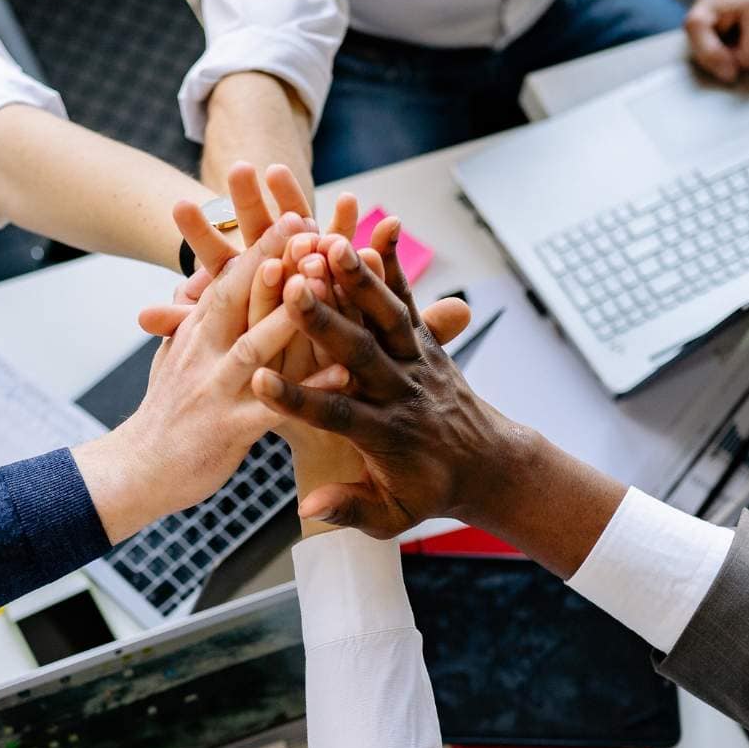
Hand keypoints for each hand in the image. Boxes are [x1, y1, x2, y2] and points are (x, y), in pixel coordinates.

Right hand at [72, 214, 343, 541]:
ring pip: (256, 344)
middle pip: (239, 297)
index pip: (228, 279)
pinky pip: (274, 407)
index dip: (262, 245)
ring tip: (324, 280)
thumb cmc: (166, 414)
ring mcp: (215, 390)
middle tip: (310, 224)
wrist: (136, 471)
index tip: (296, 212)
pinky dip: (308, 389)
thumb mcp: (173, 355)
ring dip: (290, 311)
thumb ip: (190, 318)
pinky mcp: (228, 431)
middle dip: (274, 258)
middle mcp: (203, 353)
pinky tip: (344, 373)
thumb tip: (200, 282)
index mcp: (196, 332)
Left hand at [141, 162, 356, 336]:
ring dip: (290, 198)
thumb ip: (186, 323)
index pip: (215, 251)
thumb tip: (141, 317)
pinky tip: (351, 201)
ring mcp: (308, 254)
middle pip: (256, 225)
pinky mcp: (342, 262)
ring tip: (279, 173)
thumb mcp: (220, 339)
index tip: (178, 206)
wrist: (306, 362)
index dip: (199, 231)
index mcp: (240, 274)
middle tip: (236, 170)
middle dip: (246, 199)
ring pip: (299, 221)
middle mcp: (273, 256)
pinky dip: (349, 223)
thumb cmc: (257, 350)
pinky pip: (346, 241)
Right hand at [273, 221, 468, 533]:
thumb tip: (309, 510)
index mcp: (385, 435)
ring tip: (333, 241)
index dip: (297, 399)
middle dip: (326, 320)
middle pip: (360, 353)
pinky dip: (395, 268)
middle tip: (295, 287)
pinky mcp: (427, 343)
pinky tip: (378, 229)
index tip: (258, 380)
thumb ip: (350, 509)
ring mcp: (418, 362)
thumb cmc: (428, 493)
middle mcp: (402, 391)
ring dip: (360, 278)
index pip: (335, 415)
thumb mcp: (392, 517)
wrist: (490, 465)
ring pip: (387, 316)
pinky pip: (410, 301)